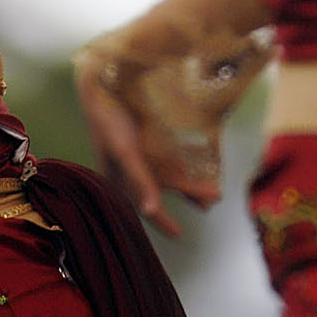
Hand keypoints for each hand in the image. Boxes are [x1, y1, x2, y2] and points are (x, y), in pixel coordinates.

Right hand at [74, 52, 219, 238]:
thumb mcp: (125, 153)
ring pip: (168, 174)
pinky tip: (195, 167)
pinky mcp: (146, 140)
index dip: (161, 220)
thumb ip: (140, 181)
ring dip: (189, 181)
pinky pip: (167, 157)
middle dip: (188, 193)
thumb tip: (150, 210)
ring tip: (213, 188)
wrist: (103, 82)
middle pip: (163, 188)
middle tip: (213, 197)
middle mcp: (130, 170)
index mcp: (118, 178)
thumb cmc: (108, 120)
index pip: (144, 204)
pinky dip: (182, 164)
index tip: (178, 234)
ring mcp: (139, 154)